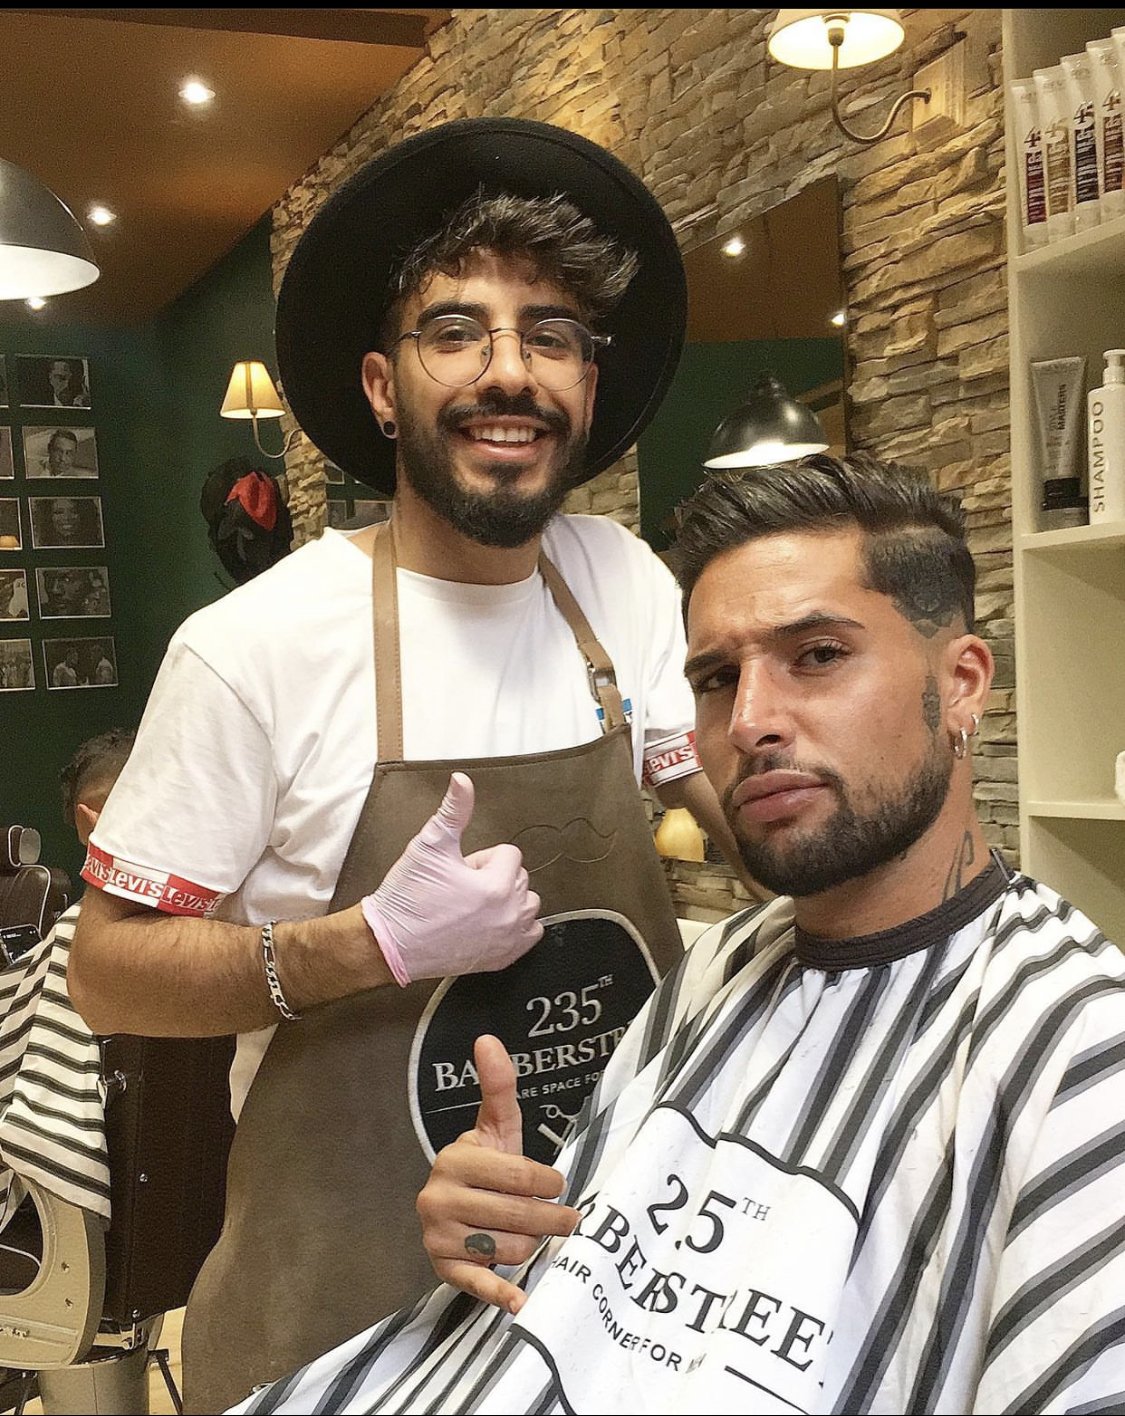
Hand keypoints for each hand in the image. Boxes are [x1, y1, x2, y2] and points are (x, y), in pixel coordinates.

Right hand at [361, 773, 541, 984]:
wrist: (389, 943)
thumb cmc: (407, 896)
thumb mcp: (429, 845)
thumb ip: (453, 810)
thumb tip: (462, 780)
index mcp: (496, 885)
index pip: (509, 854)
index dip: (481, 857)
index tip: (459, 870)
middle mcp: (509, 914)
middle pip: (519, 877)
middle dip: (494, 876)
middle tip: (461, 887)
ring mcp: (508, 939)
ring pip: (528, 905)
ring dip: (508, 899)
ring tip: (474, 904)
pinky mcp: (502, 958)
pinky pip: (530, 934)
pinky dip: (517, 926)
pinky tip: (490, 922)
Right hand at [416, 1035, 580, 1311]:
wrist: (458, 1208)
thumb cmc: (487, 1165)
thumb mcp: (496, 1127)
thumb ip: (498, 1086)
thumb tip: (487, 1038)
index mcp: (455, 1159)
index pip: (516, 1174)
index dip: (546, 1182)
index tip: (557, 1184)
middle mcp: (438, 1198)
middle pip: (516, 1215)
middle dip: (550, 1218)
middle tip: (568, 1218)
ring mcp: (437, 1237)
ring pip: (509, 1247)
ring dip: (530, 1244)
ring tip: (531, 1234)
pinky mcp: (442, 1270)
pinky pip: (478, 1283)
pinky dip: (499, 1293)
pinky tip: (520, 1301)